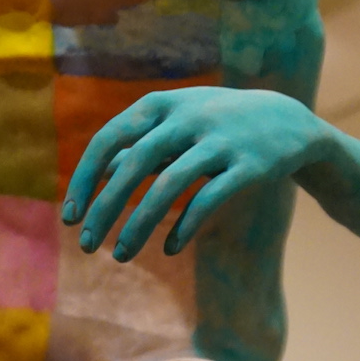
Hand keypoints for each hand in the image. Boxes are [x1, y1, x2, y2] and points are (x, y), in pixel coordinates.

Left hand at [62, 86, 325, 260]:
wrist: (288, 120)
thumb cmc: (217, 124)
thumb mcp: (176, 124)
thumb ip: (138, 144)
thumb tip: (98, 174)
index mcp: (161, 105)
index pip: (108, 138)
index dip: (85, 178)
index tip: (71, 216)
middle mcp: (187, 118)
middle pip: (134, 164)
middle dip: (106, 208)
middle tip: (86, 245)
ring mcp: (220, 140)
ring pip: (169, 186)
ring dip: (139, 224)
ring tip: (120, 255)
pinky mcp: (249, 165)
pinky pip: (209, 199)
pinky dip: (184, 227)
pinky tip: (168, 250)